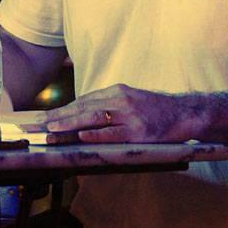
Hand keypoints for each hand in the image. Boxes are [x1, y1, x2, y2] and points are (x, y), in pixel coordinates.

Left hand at [42, 84, 197, 143]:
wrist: (186, 113)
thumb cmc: (155, 109)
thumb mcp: (131, 99)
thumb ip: (108, 105)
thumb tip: (81, 114)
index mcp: (118, 91)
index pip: (84, 100)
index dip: (63, 109)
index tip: (45, 116)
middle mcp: (122, 100)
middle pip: (85, 108)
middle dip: (60, 116)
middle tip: (40, 123)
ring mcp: (131, 117)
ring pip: (95, 119)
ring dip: (71, 124)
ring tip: (53, 129)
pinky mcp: (140, 133)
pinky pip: (114, 135)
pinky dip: (97, 135)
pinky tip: (81, 136)